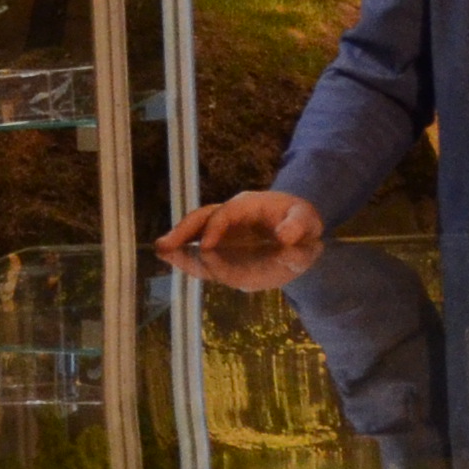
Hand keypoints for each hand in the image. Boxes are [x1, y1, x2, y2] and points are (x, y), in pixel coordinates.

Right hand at [154, 187, 324, 289]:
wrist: (297, 226)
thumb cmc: (300, 222)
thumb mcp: (307, 221)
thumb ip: (298, 227)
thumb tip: (285, 238)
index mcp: (248, 205)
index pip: (227, 213)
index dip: (216, 228)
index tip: (208, 247)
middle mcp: (230, 215)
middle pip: (202, 218)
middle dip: (184, 231)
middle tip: (164, 246)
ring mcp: (223, 232)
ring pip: (196, 234)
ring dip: (179, 244)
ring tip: (162, 253)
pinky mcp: (222, 248)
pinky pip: (201, 251)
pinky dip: (187, 257)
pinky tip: (173, 263)